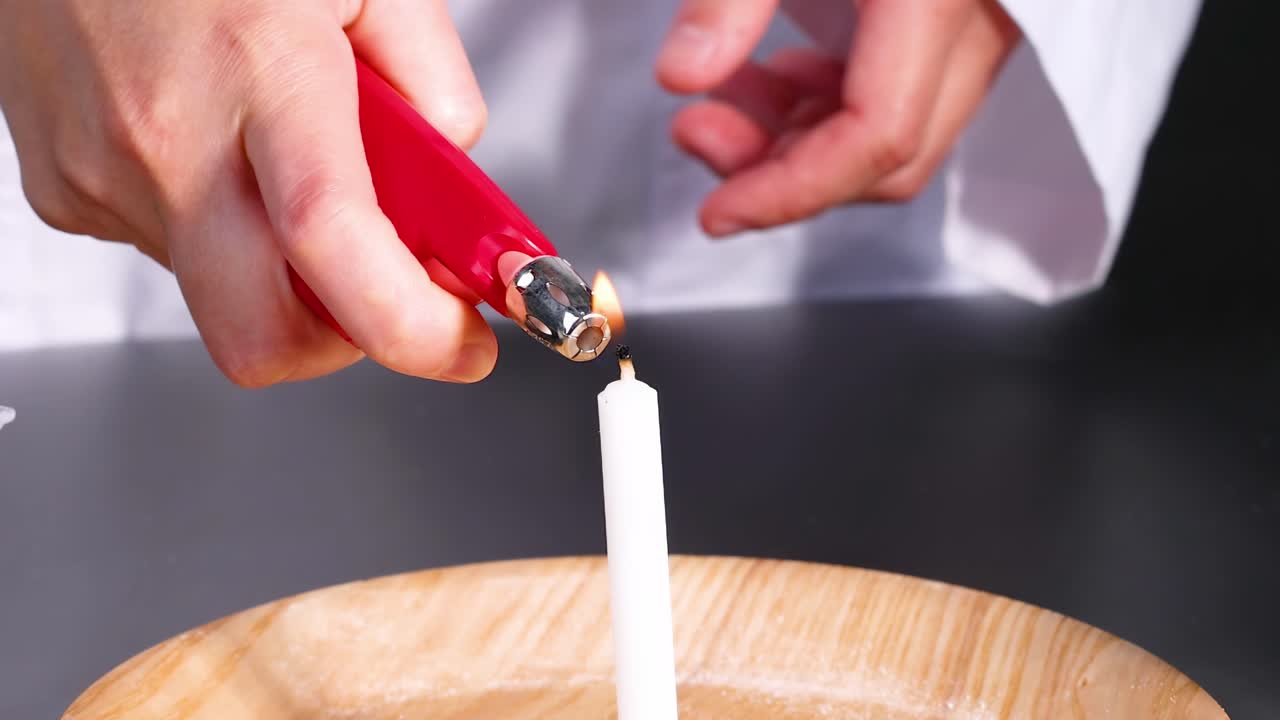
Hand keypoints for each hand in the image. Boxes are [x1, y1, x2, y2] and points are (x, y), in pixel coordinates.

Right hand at [0, 0, 495, 386]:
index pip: (332, 242)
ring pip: (221, 297)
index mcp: (263, 69)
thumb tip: (449, 193)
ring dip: (280, 267)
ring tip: (282, 161)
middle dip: (342, 338)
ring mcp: (102, 172)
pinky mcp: (64, 193)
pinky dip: (220, 229)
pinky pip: (171, 255)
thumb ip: (435, 87)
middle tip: (382, 285)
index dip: (415, 326)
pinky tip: (219, 150)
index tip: (464, 342)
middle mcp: (169, 136)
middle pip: (262, 335)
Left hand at [655, 0, 1020, 235]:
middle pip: (888, 157)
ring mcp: (984, 27)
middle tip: (697, 135)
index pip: (877, 141)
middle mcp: (981, 26)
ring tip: (720, 101)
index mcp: (939, 1)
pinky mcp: (969, 21)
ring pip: (895, 132)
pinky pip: (906, 95)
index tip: (717, 213)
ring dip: (800, 138)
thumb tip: (681, 77)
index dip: (789, 191)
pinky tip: (775, 77)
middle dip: (782, 171)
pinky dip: (832, 107)